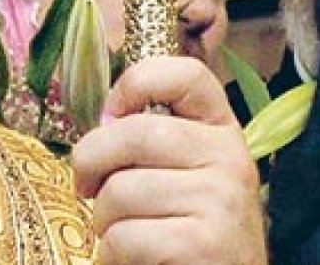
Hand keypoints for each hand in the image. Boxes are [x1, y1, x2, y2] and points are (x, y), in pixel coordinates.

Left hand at [71, 56, 265, 263]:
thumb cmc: (186, 228)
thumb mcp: (180, 172)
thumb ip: (148, 139)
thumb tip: (104, 120)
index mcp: (220, 130)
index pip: (185, 73)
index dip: (136, 82)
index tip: (112, 116)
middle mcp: (230, 158)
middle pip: (132, 134)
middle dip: (91, 164)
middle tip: (89, 189)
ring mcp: (221, 201)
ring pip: (120, 191)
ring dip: (102, 220)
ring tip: (122, 233)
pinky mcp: (205, 245)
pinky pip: (125, 237)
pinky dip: (111, 254)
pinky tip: (131, 259)